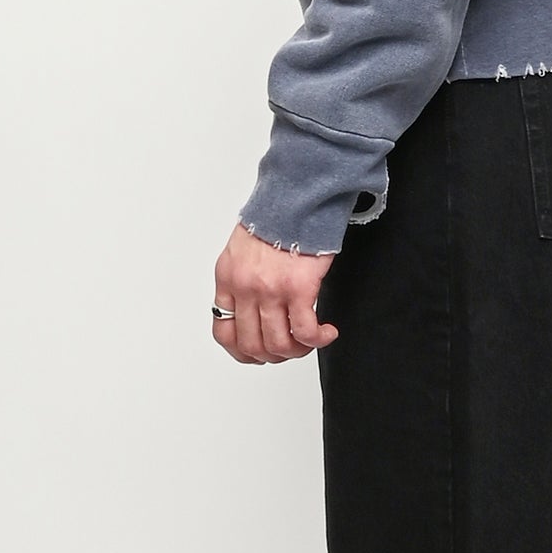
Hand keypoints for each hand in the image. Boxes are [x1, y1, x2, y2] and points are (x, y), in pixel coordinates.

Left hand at [212, 223, 337, 364]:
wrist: (298, 197)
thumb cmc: (276, 219)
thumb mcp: (242, 250)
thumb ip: (241, 280)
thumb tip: (251, 309)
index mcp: (228, 279)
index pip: (224, 332)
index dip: (243, 352)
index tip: (259, 353)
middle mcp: (245, 288)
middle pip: (252, 344)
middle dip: (274, 355)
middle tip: (291, 348)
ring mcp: (270, 290)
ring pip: (279, 344)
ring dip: (298, 350)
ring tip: (311, 340)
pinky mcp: (299, 289)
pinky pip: (305, 331)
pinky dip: (318, 339)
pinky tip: (327, 332)